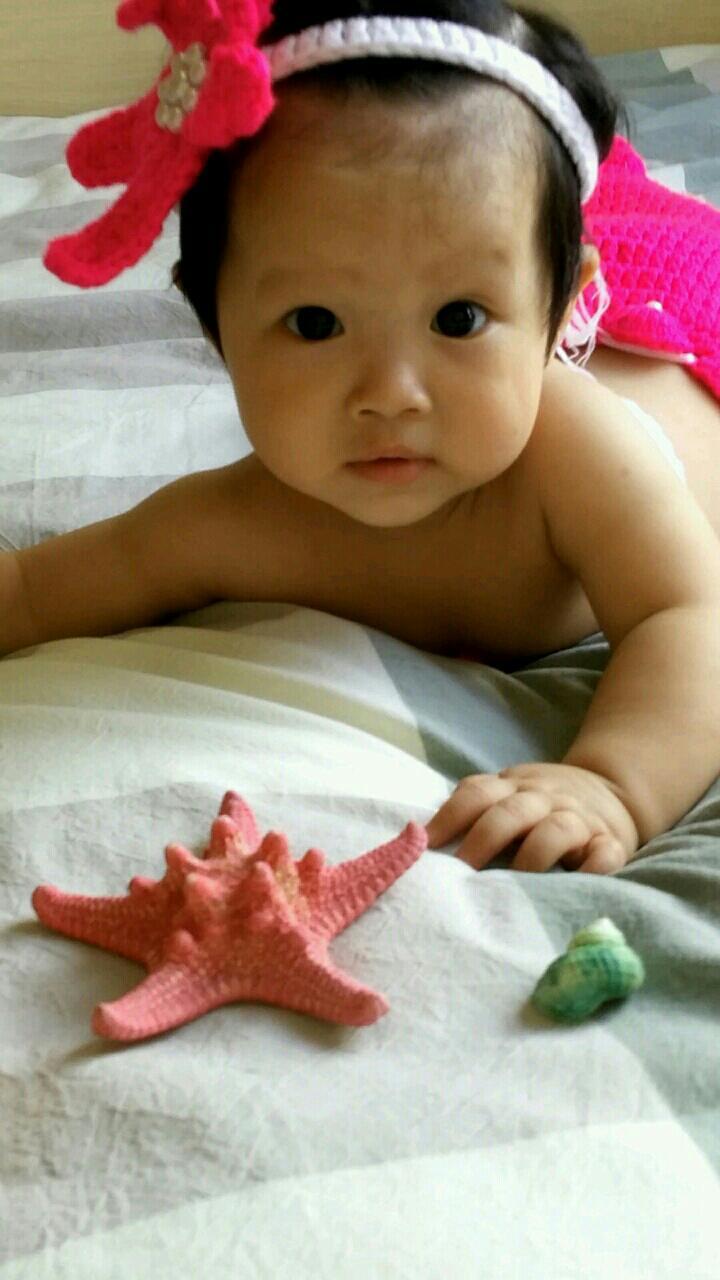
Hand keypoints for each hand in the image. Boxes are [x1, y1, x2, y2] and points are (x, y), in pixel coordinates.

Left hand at [424, 762, 639, 872]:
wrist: (614, 790)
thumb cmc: (543, 805)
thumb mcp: (509, 795)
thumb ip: (476, 811)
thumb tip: (417, 842)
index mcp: (513, 788)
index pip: (476, 794)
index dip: (449, 817)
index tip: (424, 846)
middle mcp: (544, 798)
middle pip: (510, 813)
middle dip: (482, 841)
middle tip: (460, 874)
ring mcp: (579, 819)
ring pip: (556, 830)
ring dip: (531, 857)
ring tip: (511, 887)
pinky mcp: (612, 842)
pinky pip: (605, 853)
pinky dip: (594, 868)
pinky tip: (578, 884)